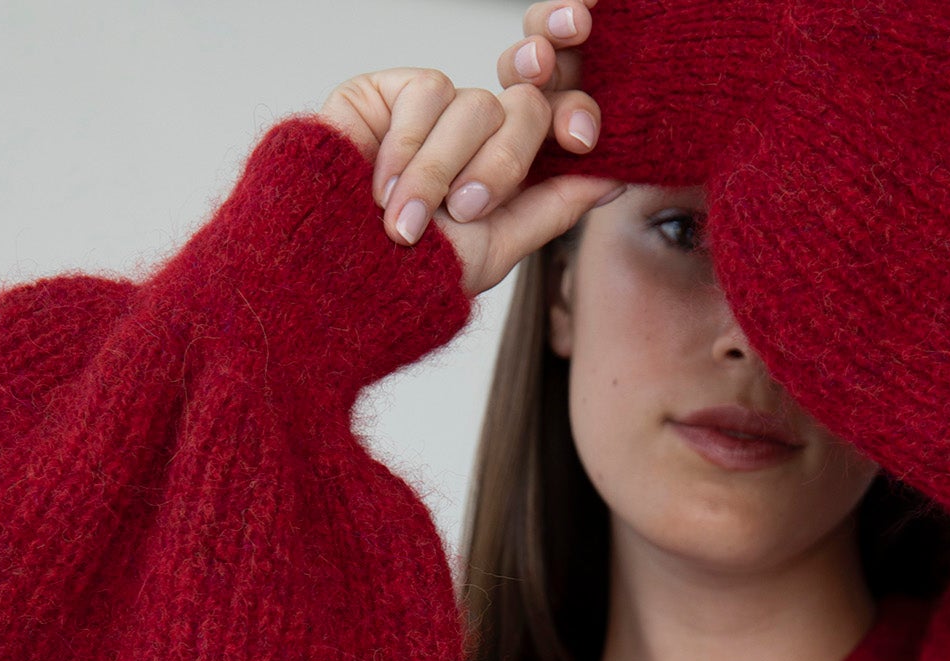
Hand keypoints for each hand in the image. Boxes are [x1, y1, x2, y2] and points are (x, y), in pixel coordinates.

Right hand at [318, 38, 619, 297]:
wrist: (333, 281)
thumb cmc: (408, 280)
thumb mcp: (494, 249)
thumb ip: (553, 207)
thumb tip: (615, 175)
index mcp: (504, 170)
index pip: (554, 124)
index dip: (574, 116)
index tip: (585, 134)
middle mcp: (472, 136)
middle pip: (523, 108)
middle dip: (501, 163)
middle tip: (465, 211)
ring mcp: (430, 112)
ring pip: (474, 102)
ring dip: (442, 171)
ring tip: (406, 221)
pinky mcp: (385, 94)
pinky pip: (426, 90)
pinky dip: (409, 147)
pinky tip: (380, 186)